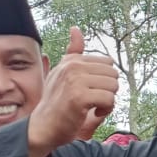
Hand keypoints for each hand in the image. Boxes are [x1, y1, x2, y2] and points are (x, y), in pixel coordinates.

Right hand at [28, 27, 117, 156]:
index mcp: (71, 60)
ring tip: (91, 107)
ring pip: (113, 87)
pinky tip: (91, 113)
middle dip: (108, 91)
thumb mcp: (63, 74)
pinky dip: (105, 110)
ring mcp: (75, 80)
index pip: (108, 64)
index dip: (104, 81)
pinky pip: (109, 99)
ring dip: (107, 101)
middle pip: (113, 75)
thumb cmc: (56, 104)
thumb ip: (73, 53)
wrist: (42, 128)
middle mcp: (72, 66)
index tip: (90, 91)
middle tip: (93, 101)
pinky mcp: (79, 97)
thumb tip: (76, 28)